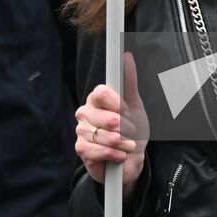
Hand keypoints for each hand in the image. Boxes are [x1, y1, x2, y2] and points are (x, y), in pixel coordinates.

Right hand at [75, 53, 148, 194]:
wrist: (130, 160)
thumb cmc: (131, 130)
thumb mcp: (135, 106)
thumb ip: (129, 82)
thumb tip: (127, 56)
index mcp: (97, 99)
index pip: (100, 92)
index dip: (116, 103)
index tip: (126, 110)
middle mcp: (86, 112)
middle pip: (102, 116)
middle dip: (123, 127)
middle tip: (131, 131)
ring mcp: (82, 131)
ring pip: (101, 135)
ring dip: (121, 143)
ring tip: (128, 145)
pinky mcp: (81, 149)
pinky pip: (96, 150)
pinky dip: (113, 154)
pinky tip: (120, 155)